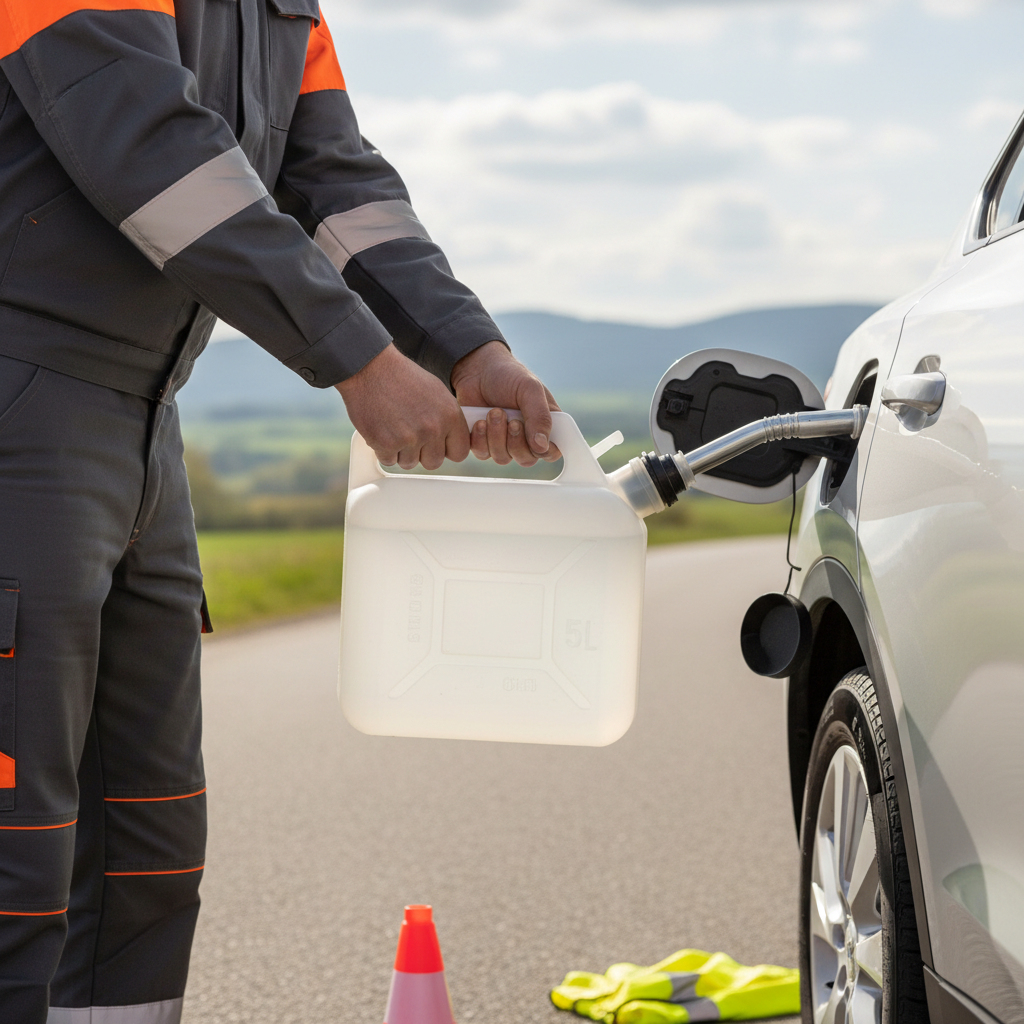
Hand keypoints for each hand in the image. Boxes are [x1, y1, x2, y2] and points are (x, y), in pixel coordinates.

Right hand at [336, 344, 469, 469]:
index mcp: (450, 415)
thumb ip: (447, 419)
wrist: (370, 368)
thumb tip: (452, 440)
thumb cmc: (402, 377)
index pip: (459, 452)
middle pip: (433, 462)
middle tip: (411, 437)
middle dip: (422, 454)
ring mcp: (409, 438)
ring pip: (409, 463)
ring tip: (394, 427)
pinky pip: (388, 460)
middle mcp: (433, 428)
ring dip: (400, 451)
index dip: (446, 450)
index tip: (437, 445)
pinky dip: (383, 449)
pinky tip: (382, 429)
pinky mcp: (386, 444)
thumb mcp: (437, 392)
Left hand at [450, 341, 560, 466]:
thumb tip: (542, 447)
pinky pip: (483, 454)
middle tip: (511, 420)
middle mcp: (526, 437)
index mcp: (544, 424)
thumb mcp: (530, 389)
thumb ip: (540, 417)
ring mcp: (503, 441)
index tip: (535, 439)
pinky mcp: (484, 442)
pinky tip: (479, 421)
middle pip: (526, 459)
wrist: (477, 369)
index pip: (552, 452)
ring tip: (493, 412)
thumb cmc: (508, 375)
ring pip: (503, 458)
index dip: (545, 451)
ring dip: (496, 436)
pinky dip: (480, 439)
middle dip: (516, 441)